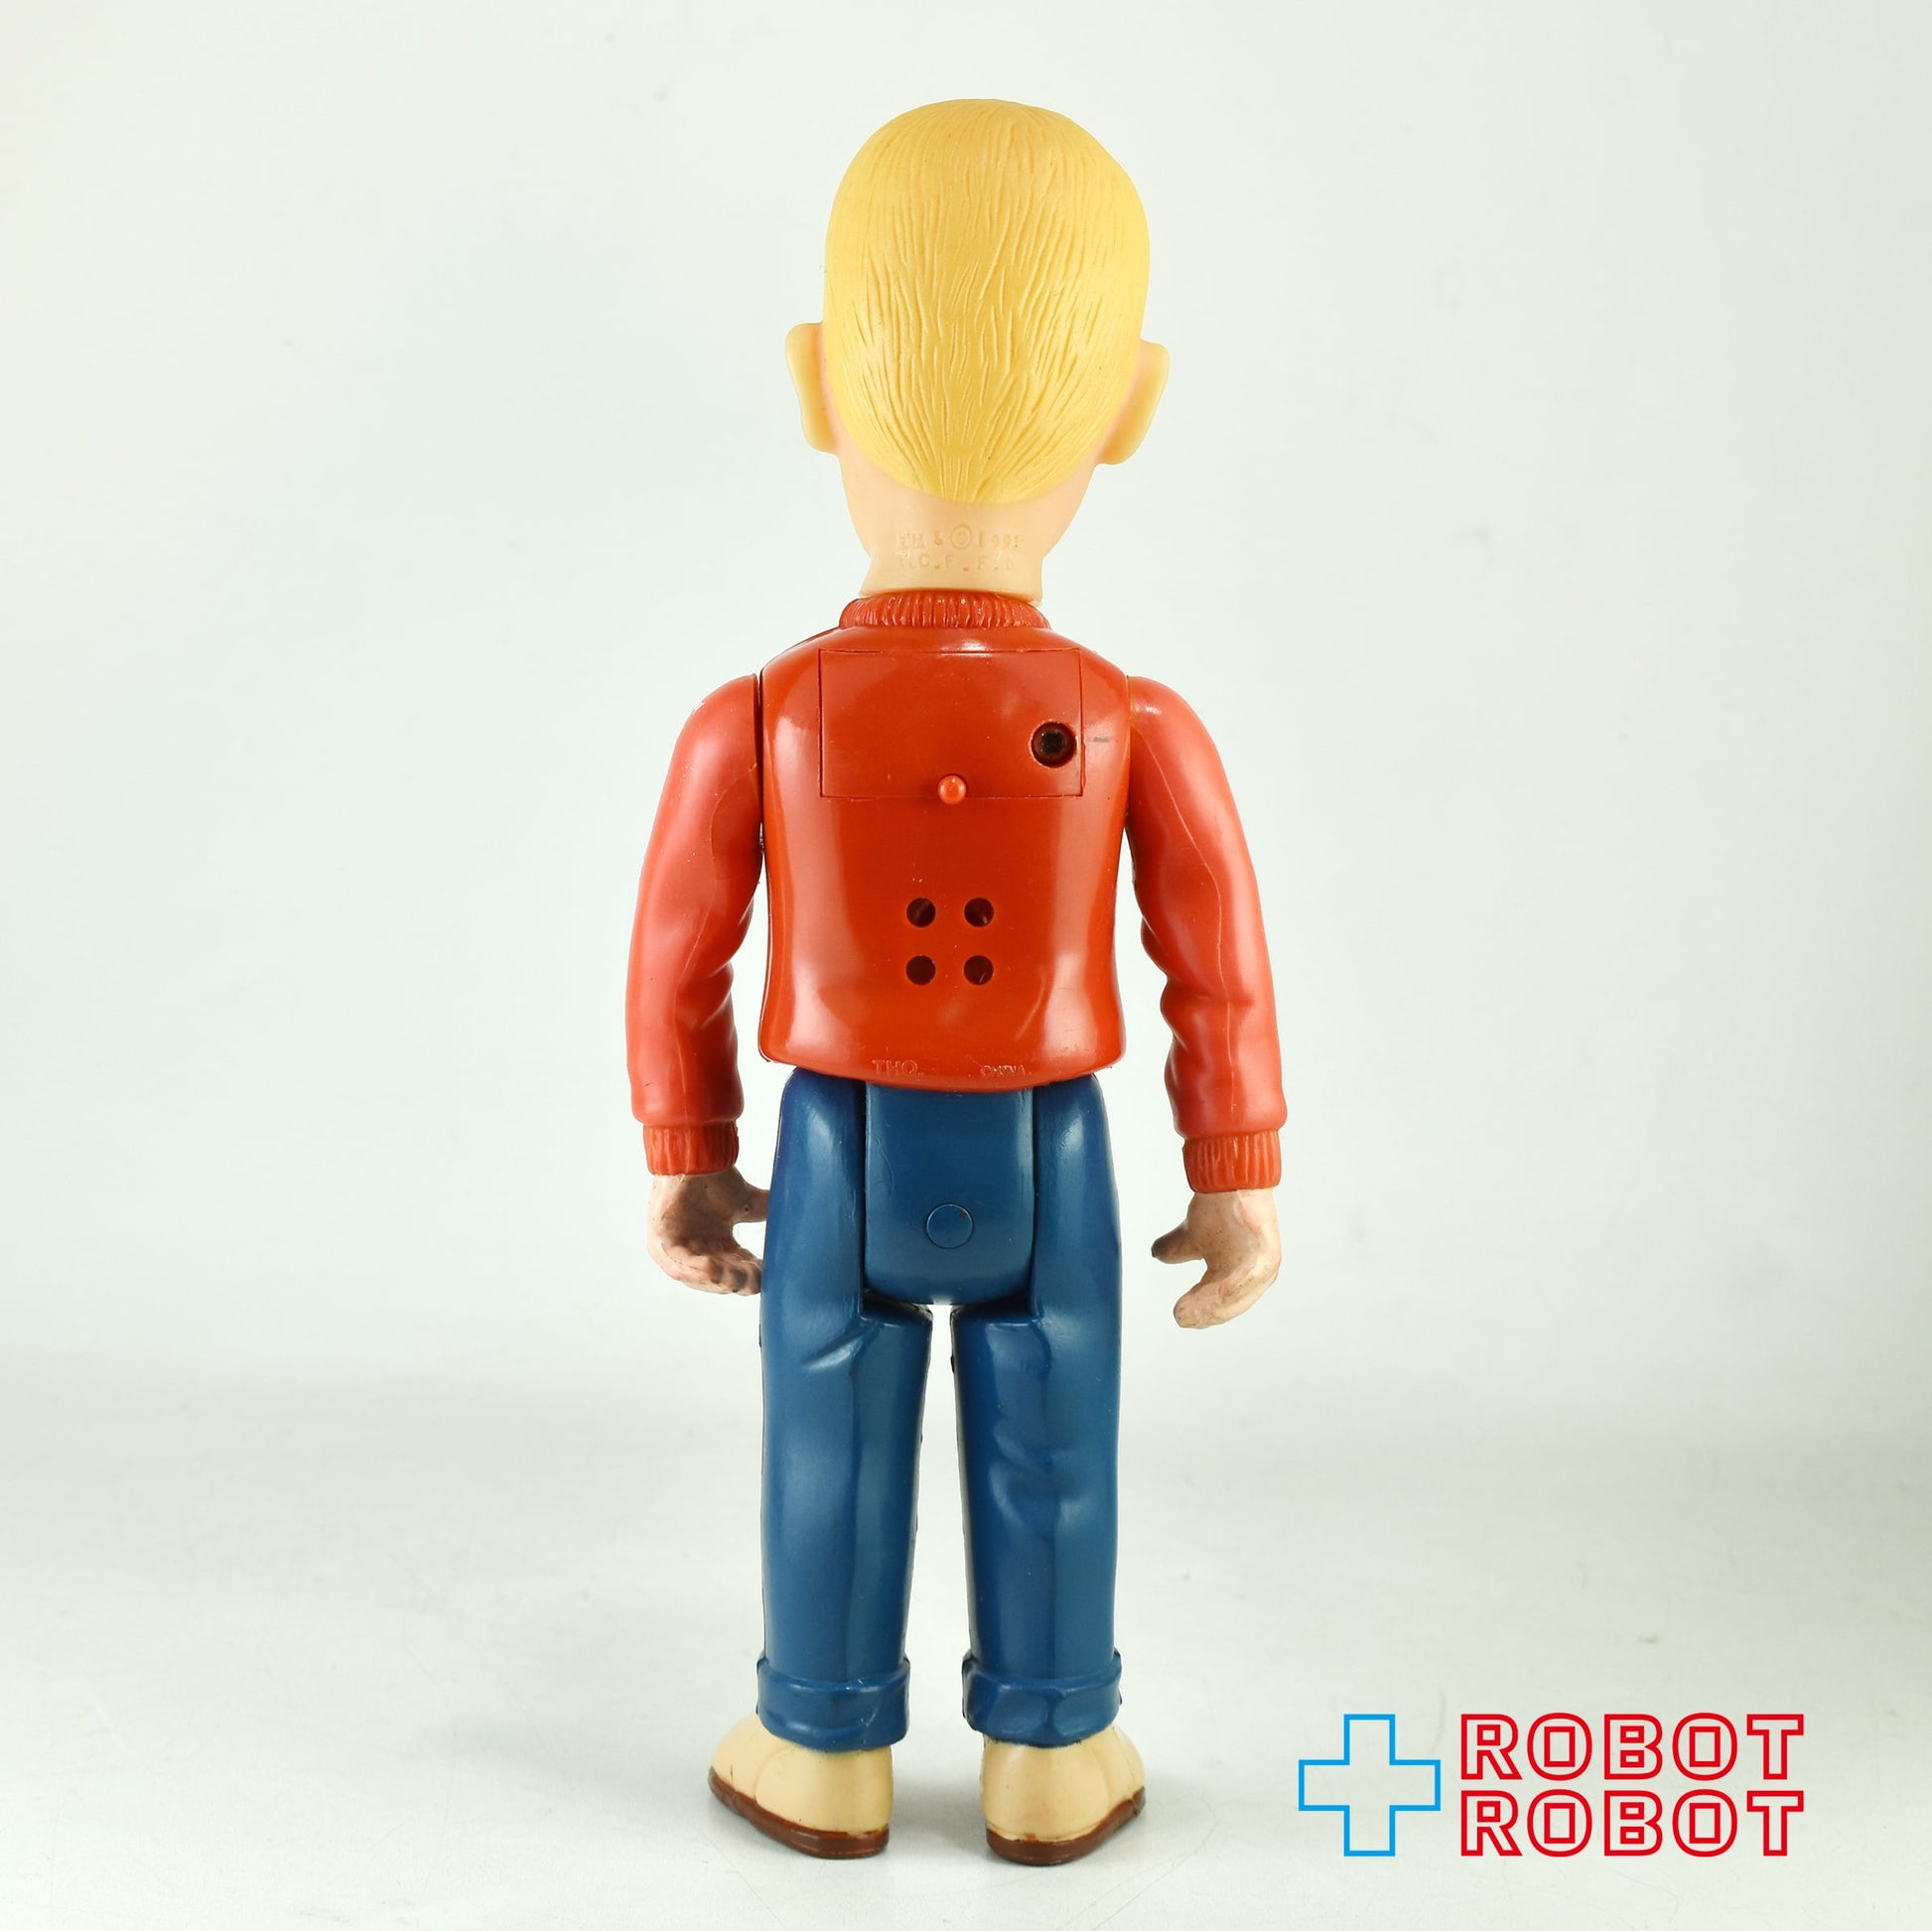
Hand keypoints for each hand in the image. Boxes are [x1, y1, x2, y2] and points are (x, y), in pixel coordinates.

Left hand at [647, 1166, 769, 1295]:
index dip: (754, 1273)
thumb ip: (767, 1211)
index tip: (770, 1272)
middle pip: (721, 1278)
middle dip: (740, 1281)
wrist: (694, 1158)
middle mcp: (697, 1252)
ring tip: (736, 1280)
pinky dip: (695, 1269)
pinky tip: (712, 1268)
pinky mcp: (661, 1243)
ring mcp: (677, 1251)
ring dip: (720, 1280)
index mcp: (716, 1246)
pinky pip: (678, 1263)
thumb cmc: (714, 1178)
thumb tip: (796, 1211)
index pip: (738, 1268)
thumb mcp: (746, 1203)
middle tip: (756, 1280)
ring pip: (700, 1277)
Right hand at [1151, 1187, 1281, 1328]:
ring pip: (1234, 1297)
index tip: (1181, 1316)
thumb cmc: (1221, 1203)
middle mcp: (1259, 1273)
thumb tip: (1158, 1253)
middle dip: (1203, 1313)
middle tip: (1182, 1317)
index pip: (1222, 1302)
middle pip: (1228, 1304)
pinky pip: (1244, 1282)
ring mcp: (1263, 1266)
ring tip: (1186, 1314)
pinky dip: (1222, 1293)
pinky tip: (1206, 1299)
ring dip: (1208, 1307)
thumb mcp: (1192, 1235)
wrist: (1234, 1177)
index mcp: (1244, 1272)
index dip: (1202, 1311)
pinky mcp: (1264, 1257)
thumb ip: (1177, 1248)